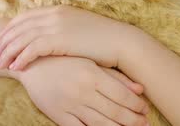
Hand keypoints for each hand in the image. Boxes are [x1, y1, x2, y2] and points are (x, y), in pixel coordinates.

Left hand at [0, 5, 131, 70]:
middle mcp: (56, 15)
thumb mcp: (82, 26)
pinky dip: (21, 58)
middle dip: (6, 40)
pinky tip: (16, 67)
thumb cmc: (105, 39)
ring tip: (2, 63)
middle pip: (20, 26)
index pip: (27, 16)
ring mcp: (57, 26)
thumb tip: (56, 35)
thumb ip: (66, 27)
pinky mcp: (59, 40)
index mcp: (60, 9)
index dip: (12, 27)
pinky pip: (31, 49)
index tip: (5, 39)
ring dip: (9, 52)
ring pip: (22, 38)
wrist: (121, 42)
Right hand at [17, 56, 149, 125]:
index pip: (121, 95)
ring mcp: (69, 105)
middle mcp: (82, 91)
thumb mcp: (93, 63)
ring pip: (99, 123)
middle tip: (145, 123)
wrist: (33, 65)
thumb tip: (140, 89)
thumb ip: (117, 77)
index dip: (136, 105)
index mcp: (92, 75)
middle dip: (133, 120)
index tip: (146, 109)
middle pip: (114, 111)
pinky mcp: (58, 116)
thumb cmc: (68, 60)